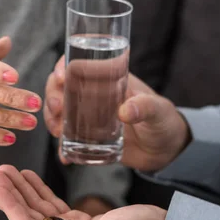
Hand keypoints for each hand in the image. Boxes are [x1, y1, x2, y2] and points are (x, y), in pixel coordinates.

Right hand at [44, 56, 189, 170]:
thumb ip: (145, 107)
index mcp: (110, 78)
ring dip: (52, 119)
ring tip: (57, 131)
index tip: (61, 76)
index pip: (81, 63)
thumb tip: (125, 111)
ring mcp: (89, 116)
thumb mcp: (158, 111)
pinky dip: (63, 147)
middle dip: (53, 95)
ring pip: (60, 111)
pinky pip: (69, 140)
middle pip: (62, 87)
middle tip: (58, 108)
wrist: (167, 150)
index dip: (65, 64)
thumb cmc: (165, 121)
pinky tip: (65, 156)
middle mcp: (95, 94)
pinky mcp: (89, 138)